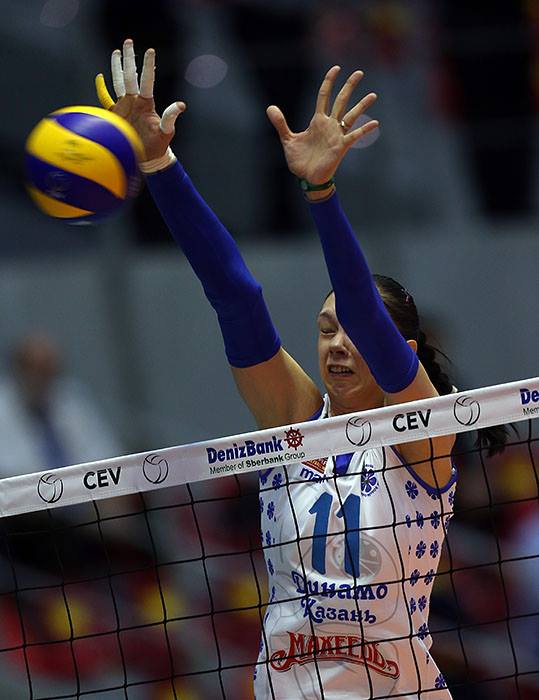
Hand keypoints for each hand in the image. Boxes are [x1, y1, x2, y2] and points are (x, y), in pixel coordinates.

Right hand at [95, 39, 185, 161]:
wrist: (148, 157)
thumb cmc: (159, 145)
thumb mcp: (166, 131)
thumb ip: (170, 117)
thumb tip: (181, 105)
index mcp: (147, 103)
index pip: (146, 81)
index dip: (148, 67)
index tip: (150, 51)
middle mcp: (135, 101)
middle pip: (129, 76)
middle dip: (129, 59)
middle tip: (128, 41)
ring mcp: (126, 106)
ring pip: (119, 82)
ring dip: (117, 67)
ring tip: (116, 51)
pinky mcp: (117, 114)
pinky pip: (107, 99)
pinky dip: (102, 89)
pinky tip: (99, 78)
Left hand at [267, 66, 377, 184]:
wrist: (307, 178)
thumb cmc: (300, 160)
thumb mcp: (288, 139)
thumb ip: (281, 123)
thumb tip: (270, 107)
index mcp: (318, 121)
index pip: (324, 96)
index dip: (329, 81)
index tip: (336, 68)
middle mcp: (330, 125)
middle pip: (341, 100)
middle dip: (349, 86)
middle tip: (359, 72)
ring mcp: (337, 135)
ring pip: (351, 115)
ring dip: (362, 105)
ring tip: (373, 95)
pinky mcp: (341, 147)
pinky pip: (354, 136)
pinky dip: (364, 129)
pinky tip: (374, 122)